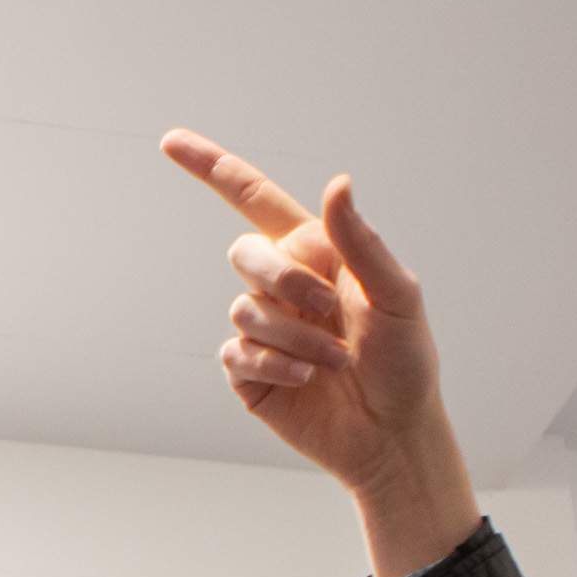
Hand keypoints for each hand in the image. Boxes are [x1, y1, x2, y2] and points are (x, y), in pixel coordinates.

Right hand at [162, 130, 478, 576]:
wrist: (393, 433)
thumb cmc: (405, 361)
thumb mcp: (397, 295)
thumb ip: (362, 241)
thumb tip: (337, 183)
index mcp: (316, 253)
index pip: (254, 200)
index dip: (212, 169)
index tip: (170, 142)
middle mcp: (282, 285)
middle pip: (244, 253)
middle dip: (283, 278)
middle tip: (329, 310)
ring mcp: (262, 329)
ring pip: (245, 308)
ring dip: (294, 334)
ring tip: (336, 361)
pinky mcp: (249, 372)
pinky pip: (237, 352)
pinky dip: (275, 362)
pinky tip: (307, 378)